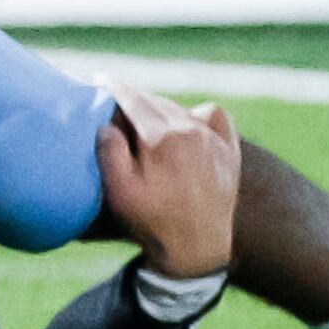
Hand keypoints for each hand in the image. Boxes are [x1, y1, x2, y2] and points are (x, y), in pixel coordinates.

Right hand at [94, 82, 240, 279]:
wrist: (198, 248)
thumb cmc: (153, 222)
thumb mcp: (120, 192)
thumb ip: (110, 152)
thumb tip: (107, 124)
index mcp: (162, 137)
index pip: (134, 100)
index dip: (114, 87)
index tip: (99, 79)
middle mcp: (191, 130)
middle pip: (156, 102)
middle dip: (134, 98)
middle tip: (116, 99)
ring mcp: (213, 140)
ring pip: (181, 108)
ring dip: (160, 107)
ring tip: (144, 115)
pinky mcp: (228, 152)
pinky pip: (215, 116)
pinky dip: (198, 113)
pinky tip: (188, 121)